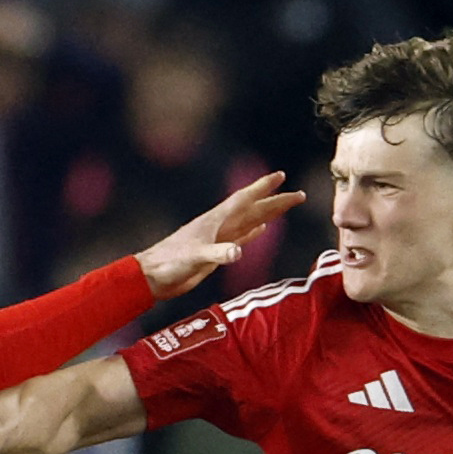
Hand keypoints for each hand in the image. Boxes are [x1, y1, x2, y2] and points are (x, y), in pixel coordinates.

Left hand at [136, 171, 303, 298]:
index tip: (281, 176)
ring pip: (250, 221)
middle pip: (254, 209)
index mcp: (216, 221)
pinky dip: (253, 233)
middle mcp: (220, 226)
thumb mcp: (195, 257)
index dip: (263, 188)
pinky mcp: (216, 253)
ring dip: (268, 214)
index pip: (245, 200)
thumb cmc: (169, 264)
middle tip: (299, 195)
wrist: (153, 277)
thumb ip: (217, 254)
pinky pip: (240, 238)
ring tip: (285, 206)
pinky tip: (261, 230)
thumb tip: (238, 252)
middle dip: (276, 201)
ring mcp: (219, 239)